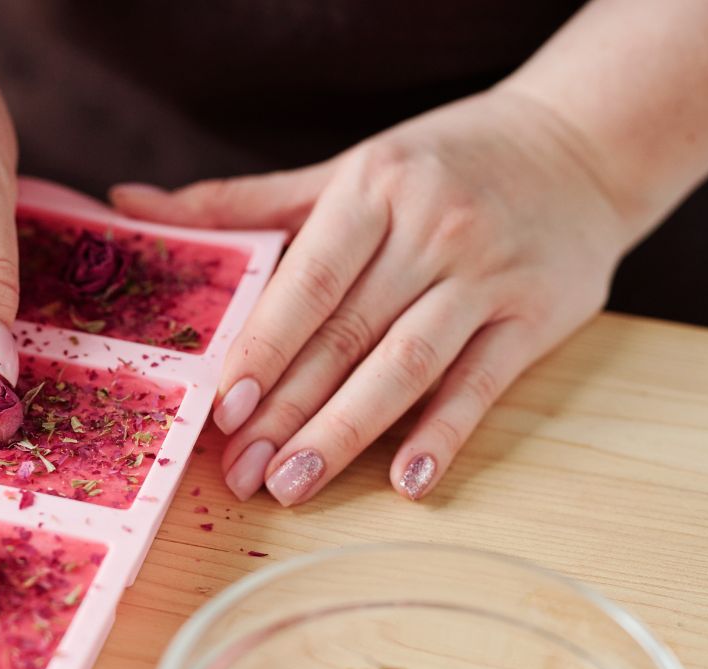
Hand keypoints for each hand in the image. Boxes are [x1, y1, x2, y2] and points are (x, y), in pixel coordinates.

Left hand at [111, 89, 630, 503]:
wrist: (579, 144)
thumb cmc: (438, 163)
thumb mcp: (345, 169)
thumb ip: (240, 200)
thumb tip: (129, 205)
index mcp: (374, 188)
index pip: (307, 282)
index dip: (263, 347)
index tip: (224, 409)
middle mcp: (433, 229)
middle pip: (347, 334)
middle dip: (288, 410)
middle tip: (240, 474)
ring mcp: (488, 275)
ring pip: (406, 365)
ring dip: (347, 432)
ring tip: (294, 486)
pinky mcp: (539, 316)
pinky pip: (483, 383)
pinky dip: (444, 434)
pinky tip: (406, 482)